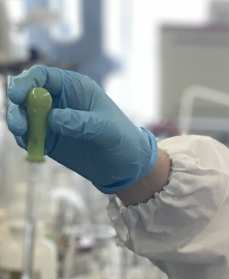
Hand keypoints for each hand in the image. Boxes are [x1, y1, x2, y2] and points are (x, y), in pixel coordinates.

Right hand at [7, 65, 156, 193]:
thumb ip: (80, 122)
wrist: (127, 167)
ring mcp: (52, 120)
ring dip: (19, 124)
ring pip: (24, 116)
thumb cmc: (122, 140)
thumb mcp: (106, 130)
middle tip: (19, 126)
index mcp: (73, 87)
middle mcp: (58, 100)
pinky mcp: (50, 140)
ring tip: (25, 137)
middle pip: (26, 95)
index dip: (26, 83)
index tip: (17, 96)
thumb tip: (52, 119)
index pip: (42, 76)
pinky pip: (30, 137)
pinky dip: (26, 141)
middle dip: (18, 107)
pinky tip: (32, 149)